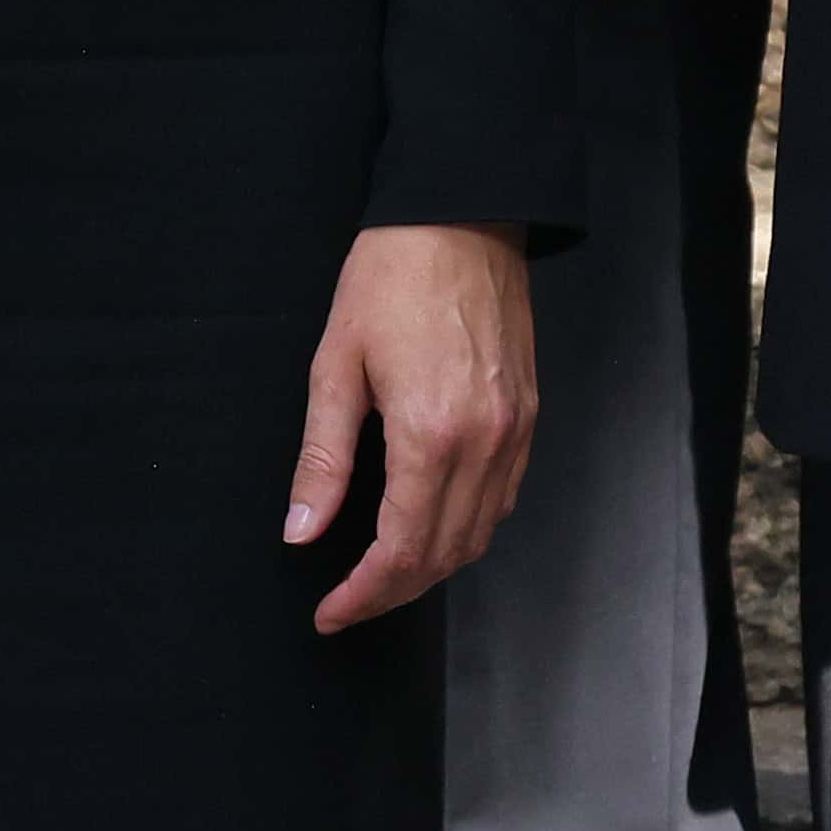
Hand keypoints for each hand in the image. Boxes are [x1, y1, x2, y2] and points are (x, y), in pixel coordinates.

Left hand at [284, 224, 533, 632]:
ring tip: (379, 575)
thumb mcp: (335, 363)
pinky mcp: (530, 419)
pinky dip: (465, 529)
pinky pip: (502, 501)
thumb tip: (301, 531)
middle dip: (392, 592)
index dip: (364, 594)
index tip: (329, 613)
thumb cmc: (389, 278)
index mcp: (432, 436)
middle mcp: (485, 446)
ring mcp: (516, 435)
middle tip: (346, 605)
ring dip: (431, 567)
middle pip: (444, 555)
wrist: (461, 217)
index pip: (402, 550)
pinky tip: (428, 526)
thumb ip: (322, 457)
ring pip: (479, 535)